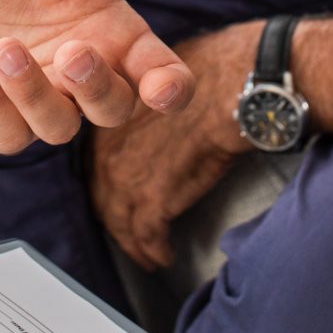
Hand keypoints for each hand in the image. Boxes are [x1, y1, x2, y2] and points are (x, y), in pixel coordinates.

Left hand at [0, 0, 192, 153]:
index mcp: (111, 32)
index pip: (160, 75)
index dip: (171, 89)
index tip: (162, 87)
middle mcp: (79, 74)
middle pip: (115, 109)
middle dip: (98, 88)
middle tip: (70, 51)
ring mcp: (37, 101)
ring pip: (59, 128)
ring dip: (34, 92)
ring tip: (1, 46)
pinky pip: (7, 135)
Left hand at [90, 21, 258, 270]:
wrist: (232, 88)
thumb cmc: (211, 74)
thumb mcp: (166, 79)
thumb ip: (154, 102)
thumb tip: (166, 107)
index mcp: (111, 121)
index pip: (101, 165)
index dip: (113, 184)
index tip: (124, 197)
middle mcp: (110, 154)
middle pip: (106, 199)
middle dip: (119, 221)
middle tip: (133, 237)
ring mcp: (129, 180)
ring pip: (122, 225)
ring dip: (135, 245)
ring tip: (149, 257)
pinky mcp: (155, 201)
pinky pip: (148, 238)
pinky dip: (155, 252)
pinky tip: (164, 259)